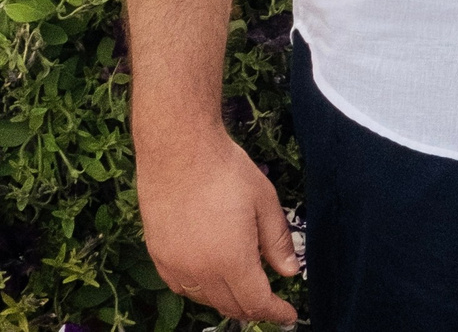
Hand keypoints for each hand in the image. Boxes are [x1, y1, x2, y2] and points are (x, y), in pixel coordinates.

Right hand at [136, 129, 298, 324]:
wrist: (178, 152)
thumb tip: (289, 272)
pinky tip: (213, 279)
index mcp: (230, 260)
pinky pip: (182, 287)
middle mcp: (199, 271)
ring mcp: (174, 265)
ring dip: (227, 301)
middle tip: (272, 305)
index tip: (288, 317)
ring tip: (245, 292)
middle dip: (254, 309)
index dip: (274, 313)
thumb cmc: (226, 172)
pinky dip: (201, 291)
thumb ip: (277, 241)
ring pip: (205, 299)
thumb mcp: (265, 202)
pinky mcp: (157, 256)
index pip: (255, 302)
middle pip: (230, 305)